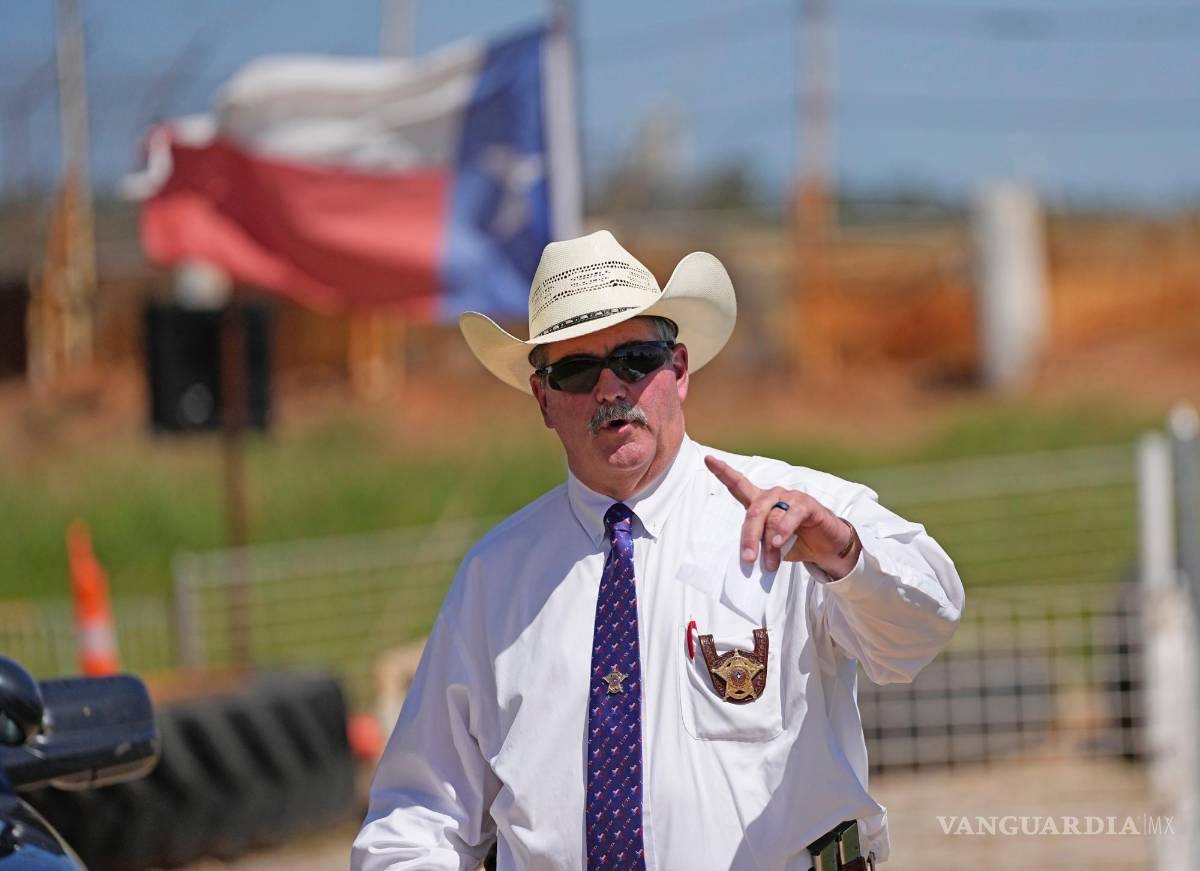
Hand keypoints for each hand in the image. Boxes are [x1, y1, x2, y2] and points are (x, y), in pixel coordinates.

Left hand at [704, 455, 859, 575]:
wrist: (826, 548)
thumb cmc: (795, 543)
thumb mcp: (773, 546)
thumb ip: (762, 544)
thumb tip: (751, 557)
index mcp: (760, 503)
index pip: (738, 484)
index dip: (723, 472)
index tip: (708, 459)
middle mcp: (773, 495)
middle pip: (753, 512)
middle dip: (749, 537)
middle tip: (748, 559)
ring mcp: (790, 497)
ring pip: (772, 518)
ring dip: (770, 544)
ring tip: (770, 565)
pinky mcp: (807, 504)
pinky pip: (792, 515)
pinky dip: (783, 530)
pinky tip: (779, 541)